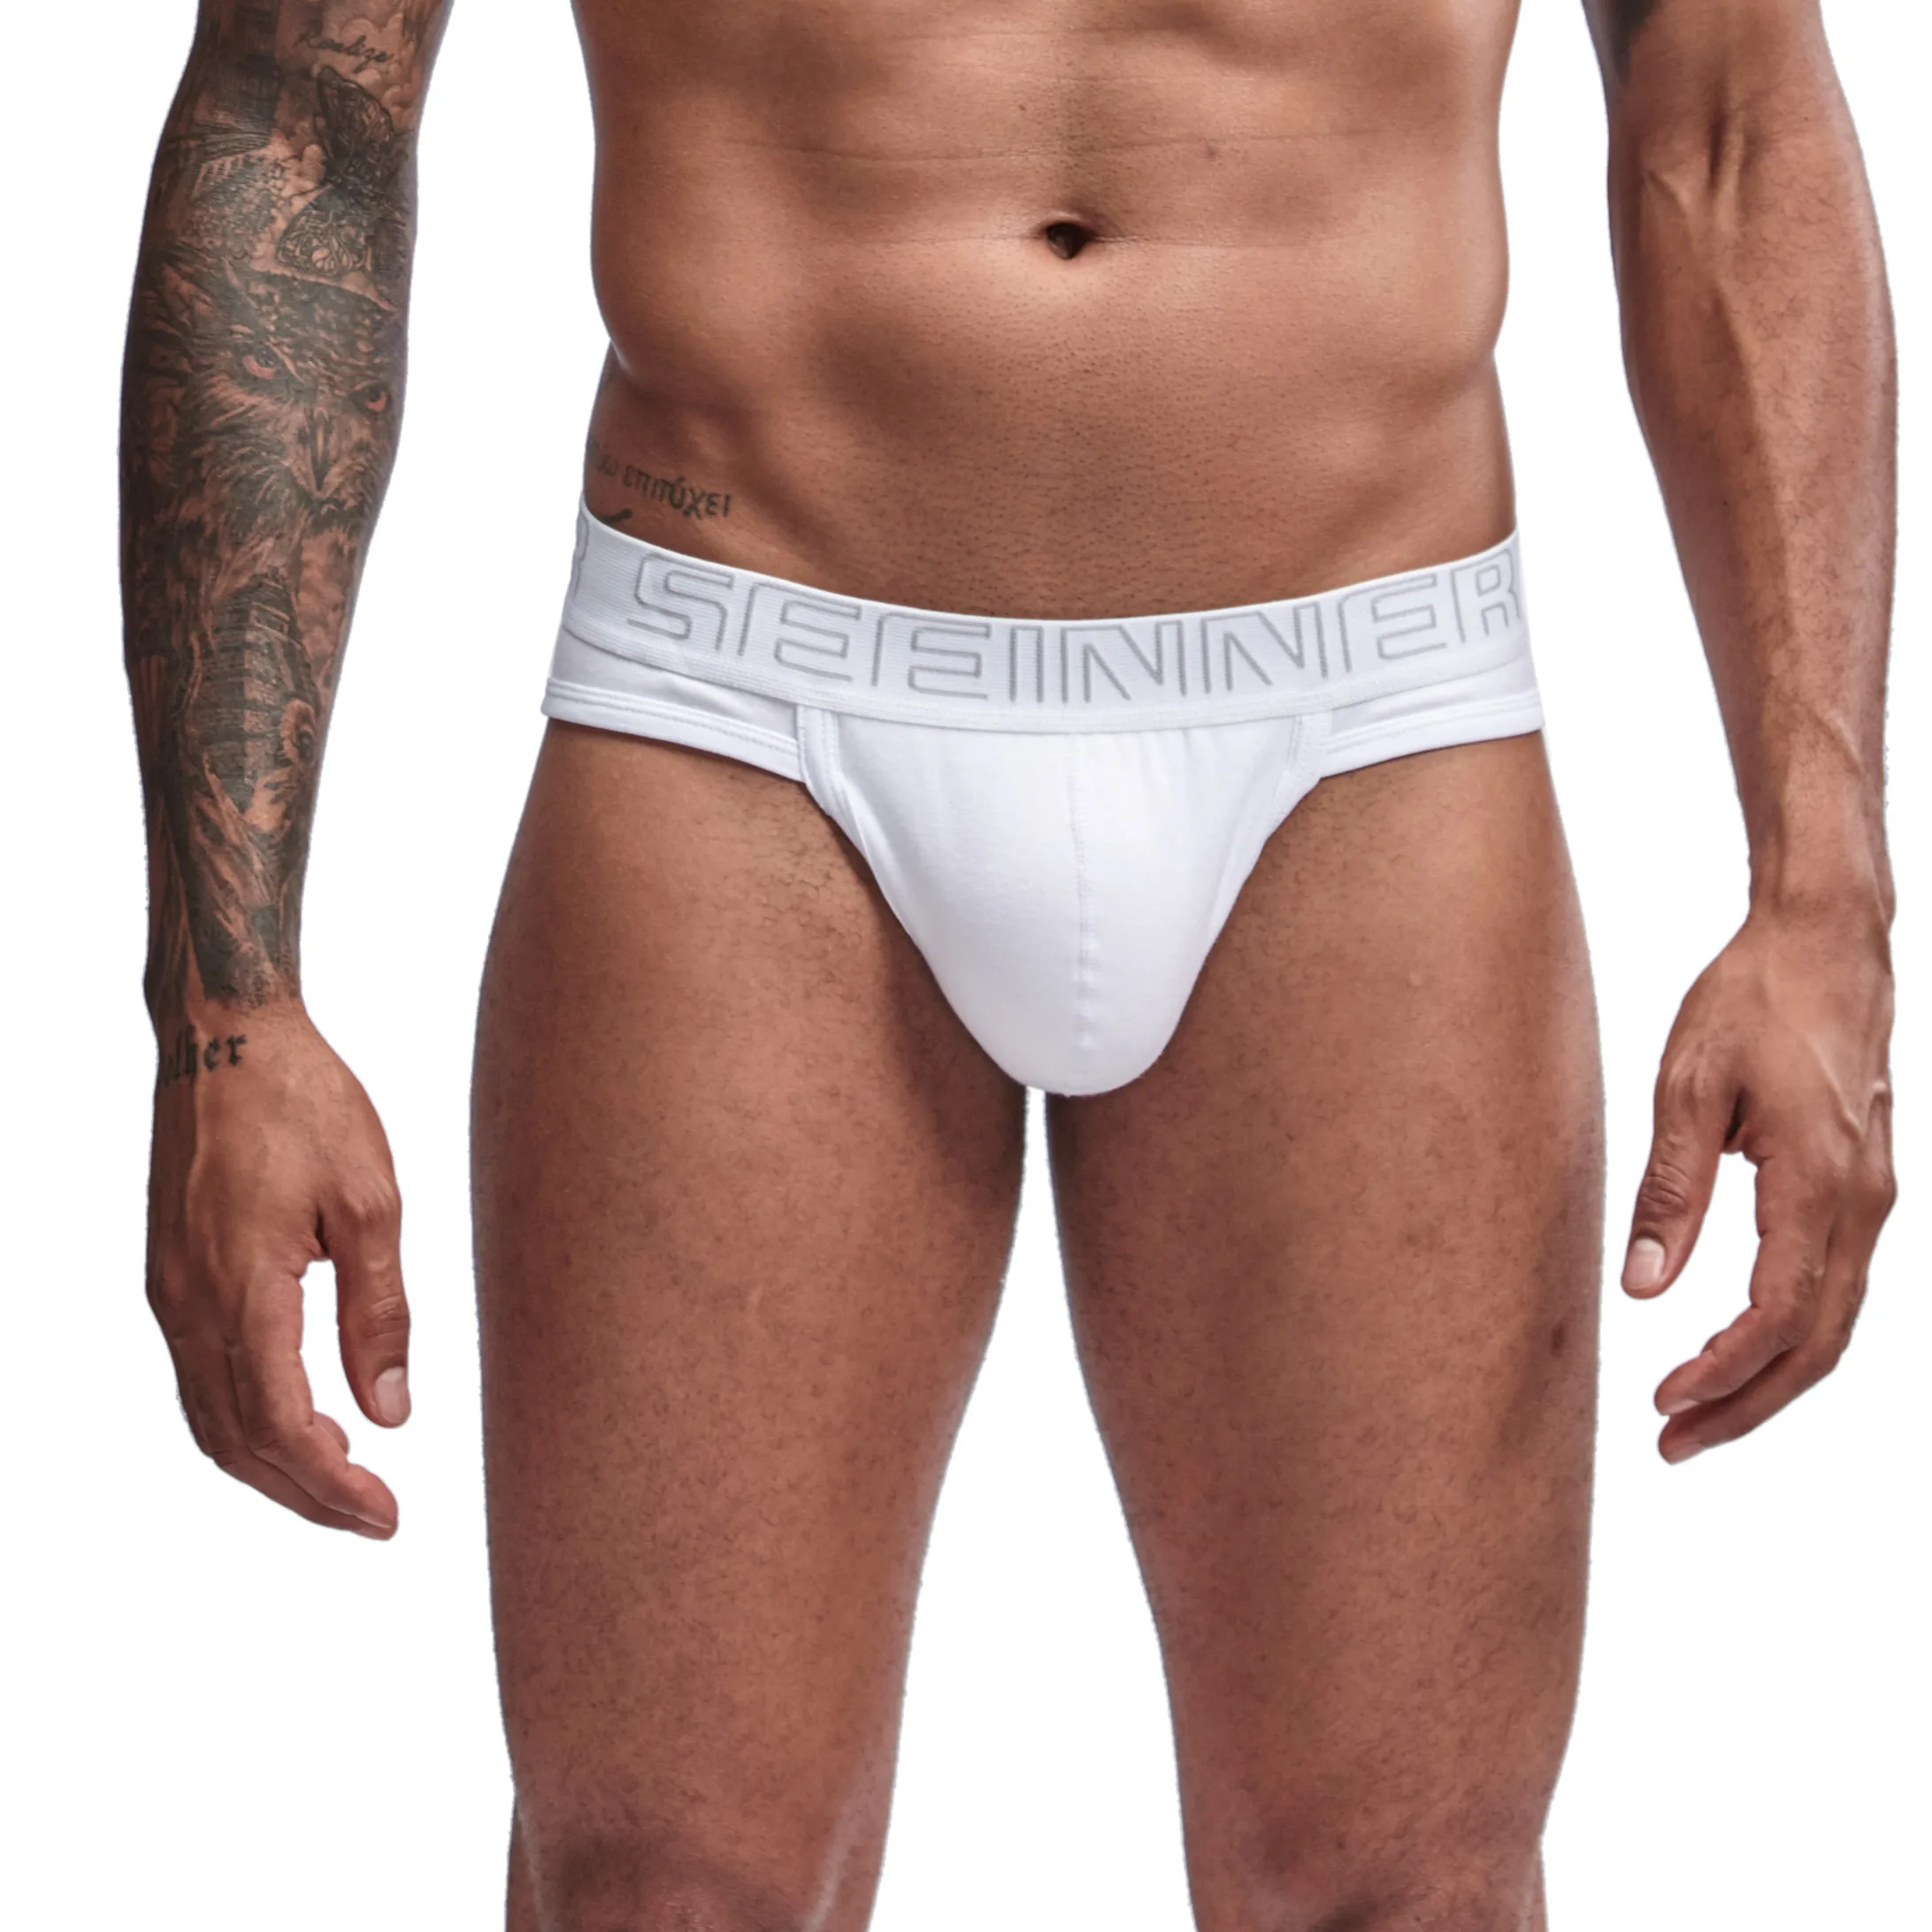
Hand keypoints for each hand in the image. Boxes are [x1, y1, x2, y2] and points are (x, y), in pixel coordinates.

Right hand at [146, 1001, 410, 1534]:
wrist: (225, 1037)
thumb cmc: (305, 1104)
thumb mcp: (370, 1202)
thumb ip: (379, 1314)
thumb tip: (391, 1411)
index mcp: (242, 1288)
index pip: (281, 1425)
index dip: (332, 1485)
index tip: (387, 1515)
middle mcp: (189, 1304)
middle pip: (238, 1442)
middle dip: (306, 1495)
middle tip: (376, 1520)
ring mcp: (169, 1293)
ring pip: (210, 1419)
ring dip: (272, 1468)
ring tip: (343, 1488)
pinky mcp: (169, 1277)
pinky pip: (198, 1379)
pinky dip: (244, 1422)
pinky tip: (294, 1427)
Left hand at [1622, 905, 1894, 1461]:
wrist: (1825, 938)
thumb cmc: (1752, 999)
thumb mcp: (1686, 1088)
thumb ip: (1669, 1192)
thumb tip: (1642, 1288)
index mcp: (1819, 1183)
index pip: (1778, 1316)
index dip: (1723, 1374)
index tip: (1665, 1403)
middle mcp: (1863, 1202)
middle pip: (1817, 1343)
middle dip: (1748, 1404)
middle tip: (1676, 1445)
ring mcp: (1873, 1195)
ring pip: (1835, 1321)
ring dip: (1769, 1376)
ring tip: (1697, 1413)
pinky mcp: (1863, 1183)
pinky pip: (1837, 1283)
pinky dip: (1792, 1331)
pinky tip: (1740, 1347)